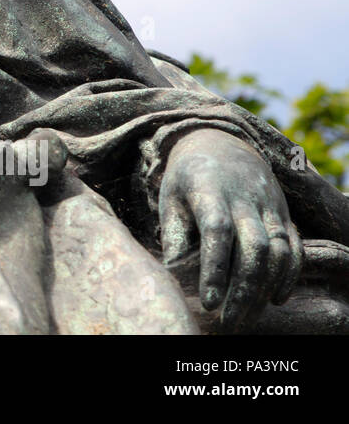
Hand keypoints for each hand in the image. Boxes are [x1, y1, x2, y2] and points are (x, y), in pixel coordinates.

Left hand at [159, 128, 302, 329]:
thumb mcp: (170, 197)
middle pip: (253, 246)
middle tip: (228, 322)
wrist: (221, 143)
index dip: (215, 268)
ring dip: (264, 288)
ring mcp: (269, 205)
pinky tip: (274, 298)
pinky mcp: (284, 214)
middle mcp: (245, 196)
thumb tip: (172, 275)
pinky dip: (289, 275)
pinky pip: (294, 247)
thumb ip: (173, 234)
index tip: (208, 302)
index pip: (217, 231)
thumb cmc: (187, 179)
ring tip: (246, 317)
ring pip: (277, 250)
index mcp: (209, 189)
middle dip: (243, 289)